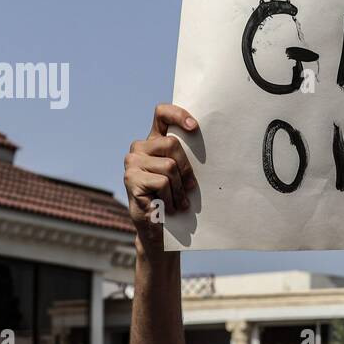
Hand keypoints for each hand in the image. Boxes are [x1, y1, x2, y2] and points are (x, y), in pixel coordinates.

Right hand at [124, 104, 197, 252]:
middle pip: (172, 144)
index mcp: (154, 142)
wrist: (158, 229)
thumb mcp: (182, 175)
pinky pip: (162, 182)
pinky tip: (168, 208)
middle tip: (191, 189)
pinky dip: (170, 198)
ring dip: (180, 189)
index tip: (194, 128)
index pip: (162, 114)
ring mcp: (132, 163)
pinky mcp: (131, 179)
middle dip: (187, 169)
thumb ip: (185, 157)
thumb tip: (212, 144)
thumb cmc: (175, 199)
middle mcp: (139, 148)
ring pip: (170, 166)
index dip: (178, 114)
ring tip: (179, 202)